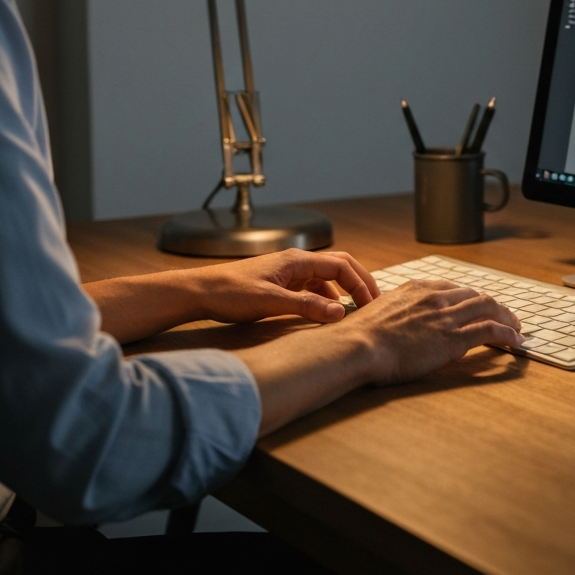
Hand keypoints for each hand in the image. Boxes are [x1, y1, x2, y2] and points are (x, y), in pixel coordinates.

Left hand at [195, 249, 378, 325]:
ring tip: (355, 311)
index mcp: (297, 260)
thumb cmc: (230, 293)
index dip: (361, 285)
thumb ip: (306, 306)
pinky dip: (327, 298)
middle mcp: (296, 262)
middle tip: (374, 303)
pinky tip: (326, 313)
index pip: (341, 267)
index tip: (371, 305)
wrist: (200, 292)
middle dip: (360, 282)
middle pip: (340, 266)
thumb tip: (339, 312)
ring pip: (327, 277)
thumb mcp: (270, 302)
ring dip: (344, 291)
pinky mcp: (281, 284)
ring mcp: (289, 273)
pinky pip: (313, 287)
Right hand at [346, 279, 522, 384]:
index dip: (470, 297)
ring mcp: (446, 317)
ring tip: (516, 328)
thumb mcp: (379, 312)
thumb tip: (398, 321)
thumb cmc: (361, 336)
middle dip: (494, 306)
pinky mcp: (453, 339)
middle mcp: (435, 298)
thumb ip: (396, 311)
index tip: (476, 305)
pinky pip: (490, 330)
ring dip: (507, 318)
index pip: (453, 288)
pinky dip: (508, 334)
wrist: (359, 346)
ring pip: (488, 308)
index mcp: (417, 288)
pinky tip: (516, 341)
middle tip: (505, 317)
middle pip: (475, 295)